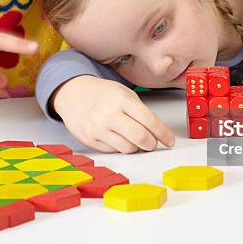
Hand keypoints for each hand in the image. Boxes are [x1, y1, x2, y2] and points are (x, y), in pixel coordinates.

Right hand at [52, 75, 174, 152]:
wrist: (73, 93)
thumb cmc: (102, 93)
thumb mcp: (123, 93)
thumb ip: (140, 111)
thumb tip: (156, 132)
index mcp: (122, 100)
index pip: (149, 120)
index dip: (163, 133)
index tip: (169, 140)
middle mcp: (110, 115)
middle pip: (141, 138)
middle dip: (151, 144)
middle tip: (153, 143)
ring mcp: (99, 129)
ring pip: (128, 148)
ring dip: (136, 147)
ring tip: (135, 139)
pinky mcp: (90, 140)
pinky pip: (114, 150)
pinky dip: (120, 146)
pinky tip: (118, 137)